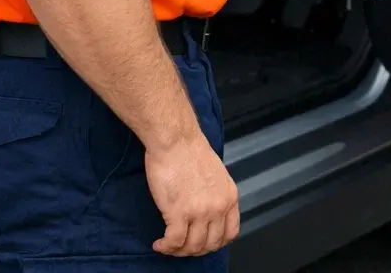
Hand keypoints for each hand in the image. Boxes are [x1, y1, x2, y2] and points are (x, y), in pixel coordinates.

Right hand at [146, 131, 239, 255]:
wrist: (176, 141)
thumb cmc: (190, 152)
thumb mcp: (216, 176)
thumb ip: (216, 196)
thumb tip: (208, 214)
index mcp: (230, 197)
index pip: (230, 233)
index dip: (215, 243)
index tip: (202, 242)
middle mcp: (219, 207)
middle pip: (211, 244)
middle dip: (195, 249)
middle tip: (182, 246)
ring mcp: (200, 211)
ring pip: (193, 246)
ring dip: (179, 250)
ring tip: (168, 245)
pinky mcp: (179, 213)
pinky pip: (174, 242)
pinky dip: (166, 246)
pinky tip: (159, 243)